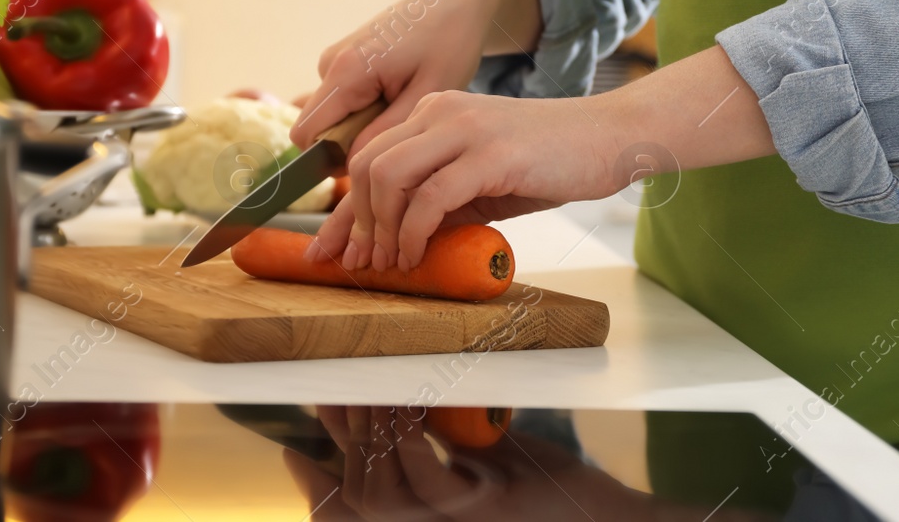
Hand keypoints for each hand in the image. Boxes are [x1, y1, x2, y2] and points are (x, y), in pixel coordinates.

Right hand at [281, 405, 666, 521]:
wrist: (605, 518)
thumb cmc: (547, 484)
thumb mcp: (484, 457)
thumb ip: (442, 437)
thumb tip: (402, 395)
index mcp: (429, 517)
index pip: (356, 505)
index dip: (316, 483)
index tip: (294, 443)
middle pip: (360, 496)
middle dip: (339, 442)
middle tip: (331, 390)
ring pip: (383, 494)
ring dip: (369, 437)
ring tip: (366, 390)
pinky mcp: (485, 510)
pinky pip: (430, 482)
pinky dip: (410, 444)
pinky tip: (405, 408)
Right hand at [290, 0, 540, 156]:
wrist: (451, 1)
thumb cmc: (446, 45)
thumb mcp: (426, 95)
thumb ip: (384, 132)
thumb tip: (351, 163)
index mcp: (346, 71)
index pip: (306, 135)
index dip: (331, 159)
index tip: (371, 161)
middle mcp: (330, 63)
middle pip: (319, 127)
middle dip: (350, 142)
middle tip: (398, 132)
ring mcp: (334, 59)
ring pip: (332, 115)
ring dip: (361, 124)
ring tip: (403, 107)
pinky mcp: (343, 59)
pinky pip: (341, 100)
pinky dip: (365, 108)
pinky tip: (396, 95)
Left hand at [309, 44, 775, 271]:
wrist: (611, 138)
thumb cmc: (550, 162)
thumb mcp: (483, 179)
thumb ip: (440, 198)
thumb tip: (396, 241)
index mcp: (434, 112)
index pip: (367, 158)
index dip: (343, 211)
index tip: (327, 252)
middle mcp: (440, 111)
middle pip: (366, 166)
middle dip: (355, 224)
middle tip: (362, 267)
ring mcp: (463, 128)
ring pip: (389, 176)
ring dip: (380, 230)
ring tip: (390, 265)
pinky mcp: (489, 153)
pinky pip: (430, 196)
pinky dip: (413, 232)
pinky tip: (416, 255)